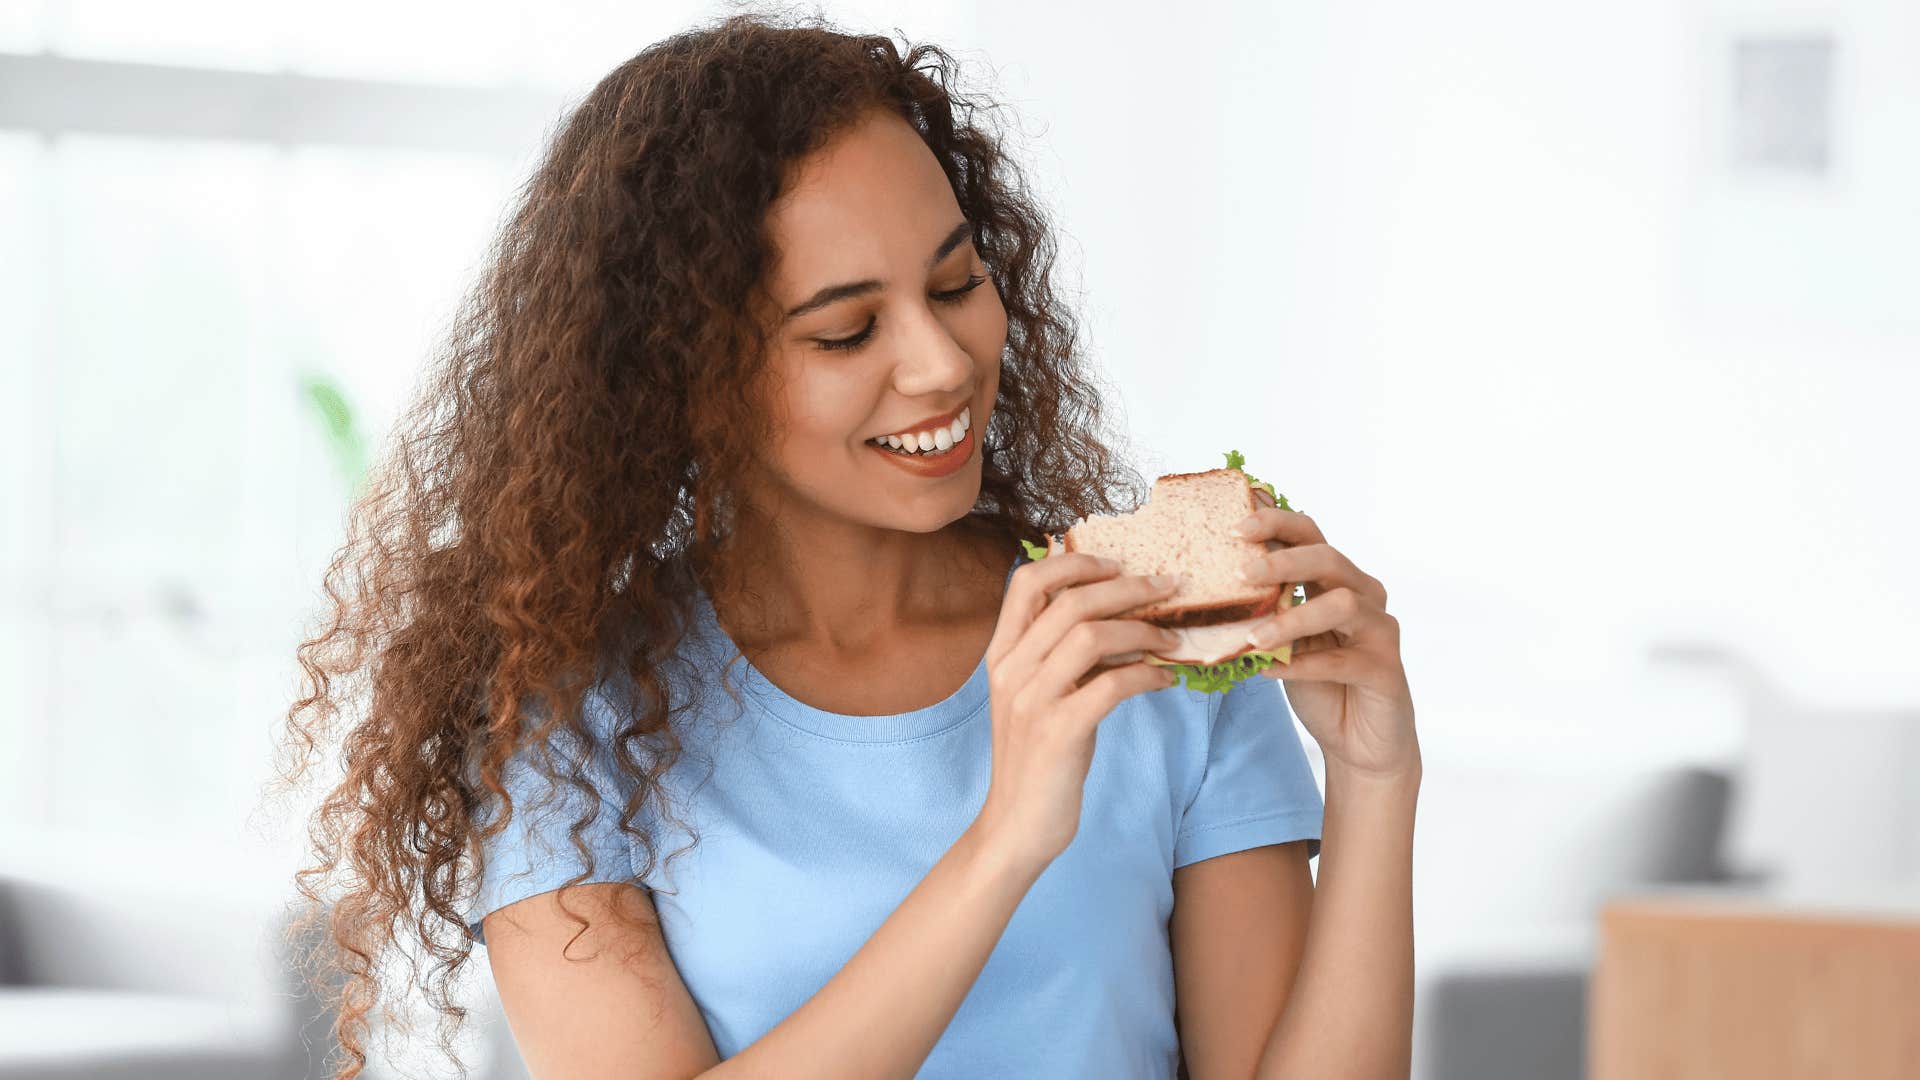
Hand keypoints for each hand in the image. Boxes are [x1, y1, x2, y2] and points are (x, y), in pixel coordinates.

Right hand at [977, 552, 1183, 867]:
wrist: (1016, 825)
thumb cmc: (1037, 758)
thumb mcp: (1039, 697)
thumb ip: (1062, 656)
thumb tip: (1121, 616)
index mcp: (1001, 654)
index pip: (1027, 581)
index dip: (1074, 562)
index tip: (1116, 564)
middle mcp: (1010, 670)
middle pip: (1070, 602)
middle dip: (1127, 587)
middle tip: (1167, 586)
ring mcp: (1031, 701)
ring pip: (1090, 636)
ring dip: (1142, 629)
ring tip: (1173, 635)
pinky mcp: (1058, 733)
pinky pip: (1111, 685)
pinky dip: (1146, 673)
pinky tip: (1165, 678)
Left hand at [1234, 491, 1420, 781]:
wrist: (1359, 743)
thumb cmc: (1320, 686)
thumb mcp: (1285, 643)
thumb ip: (1266, 613)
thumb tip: (1211, 589)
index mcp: (1336, 581)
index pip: (1310, 536)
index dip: (1276, 524)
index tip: (1235, 528)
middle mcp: (1364, 596)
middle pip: (1329, 559)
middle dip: (1282, 561)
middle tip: (1241, 573)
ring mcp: (1379, 631)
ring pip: (1342, 604)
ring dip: (1292, 618)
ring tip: (1252, 637)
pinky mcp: (1385, 670)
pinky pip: (1343, 660)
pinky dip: (1304, 665)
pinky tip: (1271, 671)